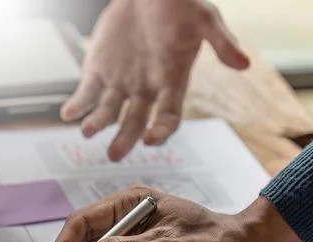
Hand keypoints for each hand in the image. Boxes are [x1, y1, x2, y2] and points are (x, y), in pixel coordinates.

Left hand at [63, 0, 248, 158]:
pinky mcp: (98, 70)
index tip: (151, 139)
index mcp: (172, 82)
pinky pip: (87, 93)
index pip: (169, 116)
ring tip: (88, 131)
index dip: (161, 130)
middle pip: (135, 122)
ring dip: (97, 124)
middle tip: (116, 155)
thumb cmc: (180, 5)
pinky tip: (69, 113)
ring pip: (108, 112)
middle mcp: (146, 88)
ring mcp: (121, 82)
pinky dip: (77, 105)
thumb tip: (244, 63)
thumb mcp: (205, 18)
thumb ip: (221, 42)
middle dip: (125, 139)